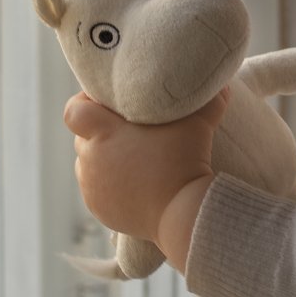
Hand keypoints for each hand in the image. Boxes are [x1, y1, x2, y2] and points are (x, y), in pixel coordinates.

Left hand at [64, 90, 228, 269]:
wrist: (182, 213)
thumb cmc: (186, 160)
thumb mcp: (199, 121)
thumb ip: (207, 97)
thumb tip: (221, 82)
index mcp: (103, 132)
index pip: (74, 110)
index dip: (85, 102)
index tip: (106, 102)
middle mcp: (91, 159)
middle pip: (83, 136)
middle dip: (101, 130)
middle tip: (128, 128)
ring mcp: (92, 187)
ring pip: (89, 163)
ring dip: (105, 157)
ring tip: (133, 156)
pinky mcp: (99, 210)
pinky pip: (97, 189)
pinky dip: (109, 183)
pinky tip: (133, 181)